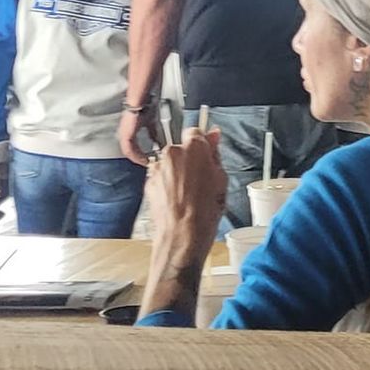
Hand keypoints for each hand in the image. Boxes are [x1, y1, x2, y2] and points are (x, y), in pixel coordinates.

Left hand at [117, 104, 157, 166]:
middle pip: (129, 151)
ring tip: (145, 162)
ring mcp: (124, 135)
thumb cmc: (144, 109)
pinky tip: (142, 158)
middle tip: (146, 163)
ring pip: (129, 152)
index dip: (139, 154)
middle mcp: (124, 134)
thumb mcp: (150, 124)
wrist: (140, 104)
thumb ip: (152, 133)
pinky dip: (136, 156)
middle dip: (138, 158)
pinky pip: (130, 150)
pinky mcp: (126, 136)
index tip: (146, 159)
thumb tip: (157, 141)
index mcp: (129, 131)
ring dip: (137, 158)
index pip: (132, 147)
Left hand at [144, 129, 226, 317]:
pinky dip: (168, 184)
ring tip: (189, 194)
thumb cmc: (204, 213)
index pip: (195, 132)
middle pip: (182, 148)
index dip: (202, 144)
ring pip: (171, 163)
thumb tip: (213, 138)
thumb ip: (214, 155)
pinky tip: (178, 200)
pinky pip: (161, 177)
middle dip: (190, 159)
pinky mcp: (149, 182)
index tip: (206, 152)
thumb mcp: (221, 181)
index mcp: (193, 148)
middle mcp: (172, 153)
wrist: (181, 237)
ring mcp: (158, 168)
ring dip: (177, 172)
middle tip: (202, 179)